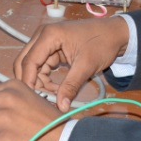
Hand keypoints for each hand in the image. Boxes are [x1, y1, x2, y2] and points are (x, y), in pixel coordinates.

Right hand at [14, 16, 129, 110]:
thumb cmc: (102, 44)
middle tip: (42, 99)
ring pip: (32, 66)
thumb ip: (71, 86)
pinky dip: (46, 78)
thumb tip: (60, 107)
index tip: (32, 100)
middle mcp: (42, 35)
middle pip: (25, 62)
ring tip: (56, 94)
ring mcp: (46, 41)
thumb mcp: (86, 66)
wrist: (116, 33)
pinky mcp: (51, 48)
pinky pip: (42, 65)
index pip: (29, 61)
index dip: (28, 81)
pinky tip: (57, 88)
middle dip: (31, 81)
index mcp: (49, 35)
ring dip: (40, 81)